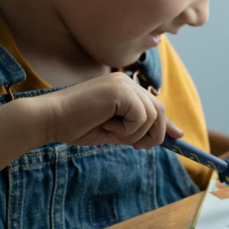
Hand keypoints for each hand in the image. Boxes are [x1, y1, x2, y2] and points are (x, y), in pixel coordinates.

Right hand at [39, 72, 183, 148]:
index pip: (153, 105)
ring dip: (135, 134)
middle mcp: (126, 82)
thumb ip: (136, 131)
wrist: (49, 119)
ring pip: (153, 116)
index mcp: (122, 88)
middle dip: (153, 135)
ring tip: (110, 133)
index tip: (178, 137)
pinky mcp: (120, 91)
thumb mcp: (112, 131)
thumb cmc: (74, 126)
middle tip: (134, 146)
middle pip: (159, 111)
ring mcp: (123, 84)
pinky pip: (141, 118)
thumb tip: (167, 137)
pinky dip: (127, 131)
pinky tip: (106, 127)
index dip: (167, 124)